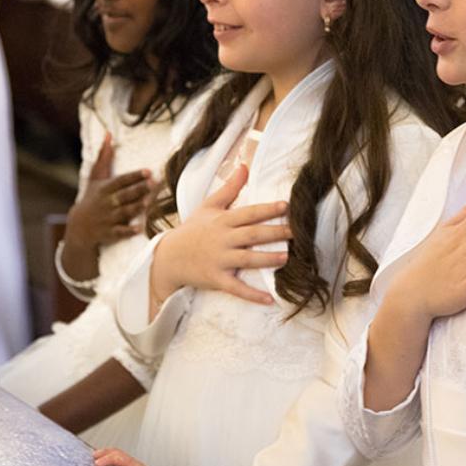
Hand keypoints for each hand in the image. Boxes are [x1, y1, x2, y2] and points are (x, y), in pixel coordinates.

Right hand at [66, 133, 156, 249]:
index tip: (148, 171)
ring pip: (124, 212)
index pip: (121, 180)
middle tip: (154, 183)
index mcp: (105, 189)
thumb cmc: (92, 198)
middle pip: (125, 195)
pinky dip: (128, 230)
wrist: (79, 227)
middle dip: (138, 190)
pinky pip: (119, 231)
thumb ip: (104, 157)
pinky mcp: (109, 233)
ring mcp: (107, 218)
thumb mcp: (95, 178)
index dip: (134, 176)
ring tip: (149, 202)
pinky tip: (139, 228)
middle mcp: (107, 203)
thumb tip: (109, 134)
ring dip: (136, 207)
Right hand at [150, 164, 291, 307]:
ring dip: (266, 259)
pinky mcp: (215, 279)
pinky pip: (236, 288)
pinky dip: (252, 295)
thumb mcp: (208, 205)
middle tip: (298, 231)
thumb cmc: (193, 229)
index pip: (248, 213)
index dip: (267, 209)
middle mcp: (222, 240)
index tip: (286, 205)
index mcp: (222, 221)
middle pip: (251, 235)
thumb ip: (229, 187)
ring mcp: (218, 260)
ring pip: (246, 260)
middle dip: (274, 232)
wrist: (168, 257)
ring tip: (286, 257)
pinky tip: (270, 299)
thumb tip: (245, 165)